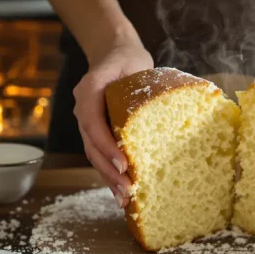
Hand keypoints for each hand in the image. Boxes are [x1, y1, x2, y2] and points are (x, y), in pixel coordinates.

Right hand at [73, 40, 152, 207]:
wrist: (113, 54)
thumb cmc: (127, 60)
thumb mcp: (135, 63)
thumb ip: (142, 83)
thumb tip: (171, 106)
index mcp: (88, 90)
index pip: (93, 122)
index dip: (106, 146)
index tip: (124, 164)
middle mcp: (83, 108)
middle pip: (92, 145)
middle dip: (109, 170)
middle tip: (127, 190)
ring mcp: (87, 122)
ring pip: (94, 154)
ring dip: (109, 178)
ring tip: (124, 198)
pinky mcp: (96, 131)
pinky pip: (100, 154)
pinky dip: (110, 173)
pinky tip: (121, 192)